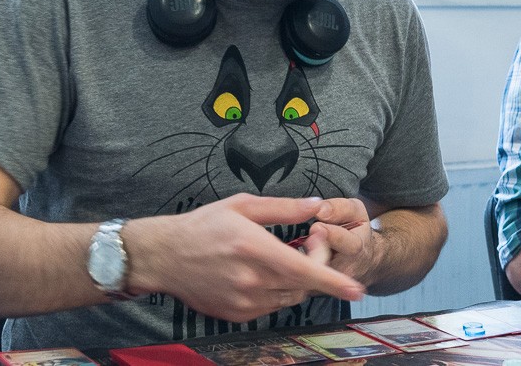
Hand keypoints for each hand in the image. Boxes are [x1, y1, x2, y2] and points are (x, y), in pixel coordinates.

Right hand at [124, 193, 364, 322]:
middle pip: (302, 285)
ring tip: (278, 257)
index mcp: (255, 249)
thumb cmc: (204, 225)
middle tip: (306, 245)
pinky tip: (260, 273)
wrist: (164, 257)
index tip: (356, 290)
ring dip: (295, 281)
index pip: (304, 270)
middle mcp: (251, 280)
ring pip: (289, 297)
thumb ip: (284, 207)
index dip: (333, 281)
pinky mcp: (237, 314)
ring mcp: (243, 302)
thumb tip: (317, 205)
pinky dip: (275, 292)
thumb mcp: (242, 205)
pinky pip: (270, 307)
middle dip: (314, 268)